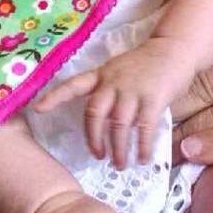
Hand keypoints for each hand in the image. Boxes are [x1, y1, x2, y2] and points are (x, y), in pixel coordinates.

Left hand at [34, 35, 197, 167]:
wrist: (175, 48)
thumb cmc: (147, 63)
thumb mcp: (120, 71)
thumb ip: (110, 91)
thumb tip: (105, 124)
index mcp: (103, 74)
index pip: (74, 85)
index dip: (55, 97)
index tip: (37, 109)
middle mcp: (114, 82)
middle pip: (95, 114)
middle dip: (94, 139)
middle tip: (99, 156)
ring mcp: (133, 90)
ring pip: (118, 126)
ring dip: (118, 149)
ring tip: (120, 164)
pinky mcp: (153, 98)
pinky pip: (144, 128)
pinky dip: (142, 146)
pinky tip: (142, 158)